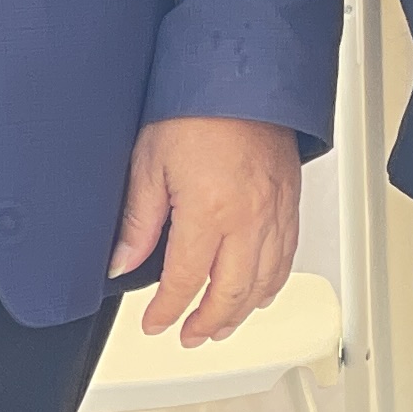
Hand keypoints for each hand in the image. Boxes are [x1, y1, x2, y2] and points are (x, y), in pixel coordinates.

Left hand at [112, 116, 302, 347]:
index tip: (154, 324)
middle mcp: (249, 220)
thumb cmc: (196, 109)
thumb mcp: (149, 165)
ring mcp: (275, 212)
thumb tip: (121, 263)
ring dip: (242, 311)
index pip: (186, 283)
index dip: (166, 312)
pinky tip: (262, 291)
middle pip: (232, 293)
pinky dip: (274, 283)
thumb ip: (138, 223)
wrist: (241, 75)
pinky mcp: (290, 202)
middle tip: (189, 336)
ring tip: (222, 325)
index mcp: (209, 214)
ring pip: (265, 282)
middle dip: (208, 323)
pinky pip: (288, 256)